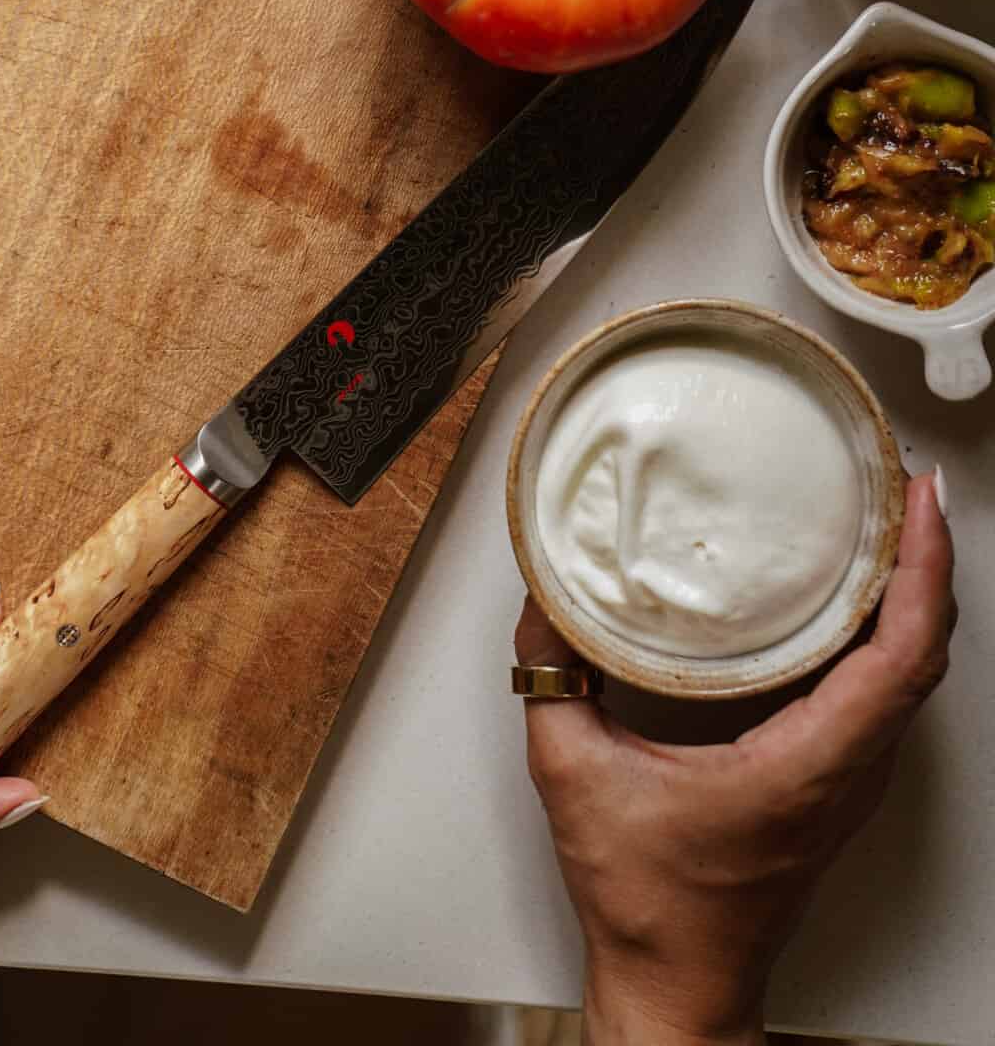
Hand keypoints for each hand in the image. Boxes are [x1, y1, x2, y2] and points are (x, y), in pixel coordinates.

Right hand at [518, 471, 954, 1045]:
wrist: (676, 987)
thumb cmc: (645, 905)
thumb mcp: (574, 774)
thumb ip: (554, 676)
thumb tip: (544, 596)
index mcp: (805, 768)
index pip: (900, 658)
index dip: (923, 572)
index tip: (918, 503)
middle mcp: (846, 775)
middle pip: (926, 654)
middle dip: (928, 559)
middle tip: (905, 484)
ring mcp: (849, 784)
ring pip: (914, 676)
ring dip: (915, 595)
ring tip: (894, 523)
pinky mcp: (836, 787)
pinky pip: (888, 696)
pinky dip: (893, 633)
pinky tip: (862, 597)